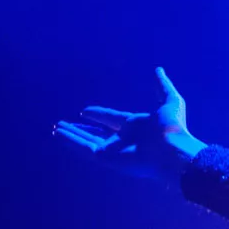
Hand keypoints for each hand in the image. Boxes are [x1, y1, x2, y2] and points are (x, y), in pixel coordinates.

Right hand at [53, 66, 205, 180]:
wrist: (173, 151)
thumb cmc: (173, 128)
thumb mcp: (170, 100)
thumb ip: (162, 85)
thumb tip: (158, 69)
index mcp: (136, 126)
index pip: (112, 118)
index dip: (98, 114)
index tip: (85, 111)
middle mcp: (123, 139)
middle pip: (97, 131)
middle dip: (81, 128)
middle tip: (65, 122)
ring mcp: (113, 150)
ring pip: (87, 140)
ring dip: (71, 134)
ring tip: (56, 128)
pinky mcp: (106, 158)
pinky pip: (84, 148)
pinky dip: (70, 141)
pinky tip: (58, 134)